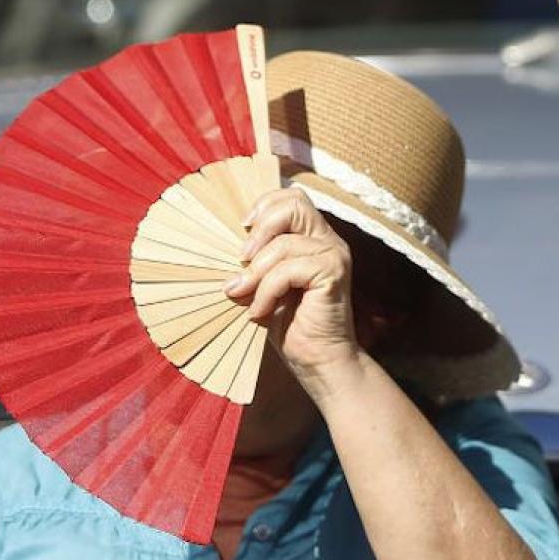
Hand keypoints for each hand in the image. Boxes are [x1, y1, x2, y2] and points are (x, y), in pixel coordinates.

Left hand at [226, 189, 360, 377]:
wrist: (318, 362)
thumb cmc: (290, 326)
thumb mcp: (264, 286)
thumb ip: (254, 262)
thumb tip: (225, 250)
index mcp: (313, 238)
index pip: (291, 197)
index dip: (264, 206)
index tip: (242, 231)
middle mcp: (328, 241)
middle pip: (294, 203)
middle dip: (261, 229)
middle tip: (242, 258)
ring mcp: (333, 256)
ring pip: (284, 243)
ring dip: (256, 273)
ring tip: (245, 297)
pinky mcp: (333, 274)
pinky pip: (288, 270)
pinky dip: (266, 292)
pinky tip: (260, 312)